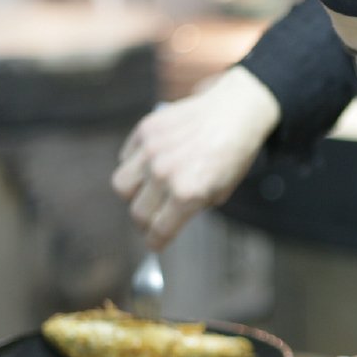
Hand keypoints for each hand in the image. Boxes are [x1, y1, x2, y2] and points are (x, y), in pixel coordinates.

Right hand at [112, 67, 279, 249]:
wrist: (235, 113)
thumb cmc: (232, 155)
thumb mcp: (220, 192)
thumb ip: (192, 207)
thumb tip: (169, 219)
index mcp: (187, 194)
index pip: (159, 231)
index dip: (156, 243)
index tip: (155, 244)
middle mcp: (165, 173)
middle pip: (138, 213)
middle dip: (145, 222)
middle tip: (153, 219)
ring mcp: (152, 150)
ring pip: (122, 186)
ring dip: (133, 194)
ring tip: (148, 191)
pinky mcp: (145, 131)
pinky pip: (126, 158)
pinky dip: (134, 165)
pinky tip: (150, 164)